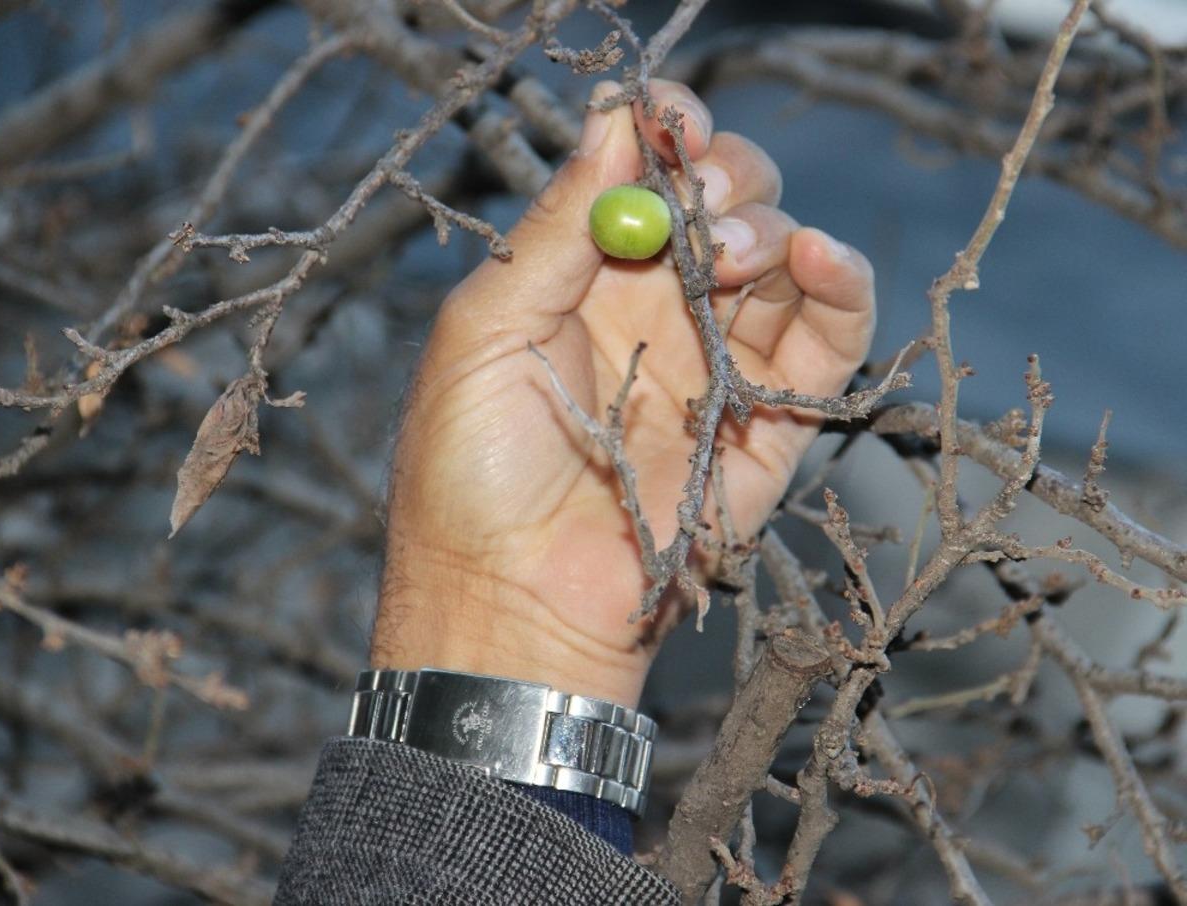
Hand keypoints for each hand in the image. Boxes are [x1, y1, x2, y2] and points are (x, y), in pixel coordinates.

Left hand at [374, 80, 875, 706]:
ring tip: (731, 252)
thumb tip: (615, 121)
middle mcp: (654, 313)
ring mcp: (716, 366)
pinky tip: (813, 258)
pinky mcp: (767, 423)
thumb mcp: (485, 331)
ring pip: (780, 260)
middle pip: (723, 205)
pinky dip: (839, 286)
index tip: (669, 120)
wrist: (510, 607)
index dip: (665, 137)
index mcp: (580, 282)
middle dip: (723, 179)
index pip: (644, 181)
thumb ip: (557, 227)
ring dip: (770, 227)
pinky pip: (830, 341)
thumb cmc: (469, 475)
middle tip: (695, 200)